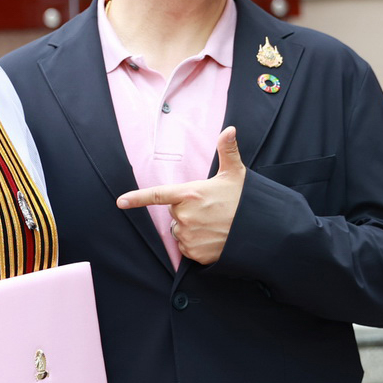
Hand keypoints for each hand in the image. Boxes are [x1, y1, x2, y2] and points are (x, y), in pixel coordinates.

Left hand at [116, 127, 246, 265]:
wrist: (261, 230)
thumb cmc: (246, 200)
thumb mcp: (236, 174)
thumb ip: (227, 151)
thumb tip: (230, 129)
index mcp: (190, 194)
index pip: (158, 195)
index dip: (137, 198)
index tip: (121, 202)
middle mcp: (185, 216)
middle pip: (175, 214)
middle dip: (187, 212)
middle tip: (210, 211)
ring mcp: (189, 236)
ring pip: (180, 232)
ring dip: (191, 229)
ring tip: (214, 225)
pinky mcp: (195, 253)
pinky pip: (187, 249)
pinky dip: (197, 245)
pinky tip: (214, 239)